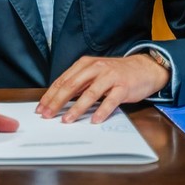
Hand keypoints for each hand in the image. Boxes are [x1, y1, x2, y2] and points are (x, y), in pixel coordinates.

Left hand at [36, 54, 169, 123]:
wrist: (143, 68)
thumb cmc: (115, 73)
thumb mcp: (94, 73)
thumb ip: (79, 83)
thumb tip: (59, 98)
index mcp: (85, 64)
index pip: (63, 80)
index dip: (50, 95)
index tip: (41, 107)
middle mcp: (95, 68)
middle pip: (72, 86)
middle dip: (57, 101)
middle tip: (47, 114)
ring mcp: (110, 77)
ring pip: (90, 93)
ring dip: (77, 108)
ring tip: (67, 119)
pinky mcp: (123, 87)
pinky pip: (110, 101)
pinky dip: (102, 111)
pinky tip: (94, 120)